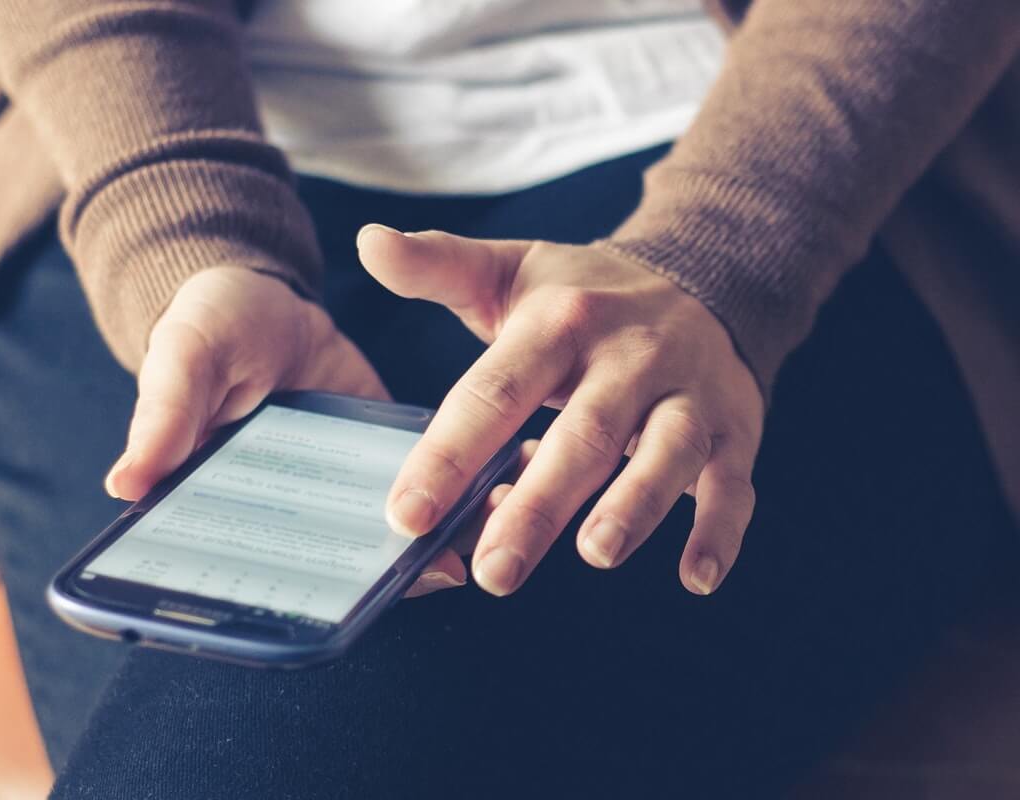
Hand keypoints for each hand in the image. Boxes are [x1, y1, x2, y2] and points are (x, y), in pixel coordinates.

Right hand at [102, 267, 466, 597]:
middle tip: (435, 571)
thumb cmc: (206, 328)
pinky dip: (460, 495)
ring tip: (481, 542)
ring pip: (386, 536)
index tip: (337, 608)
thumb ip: (164, 415)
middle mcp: (289, 511)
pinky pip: (426, 487)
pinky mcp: (386, 455)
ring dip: (432, 543)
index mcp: (226, 504)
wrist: (267, 295)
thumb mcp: (183, 357)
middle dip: (384, 578)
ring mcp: (343, 488)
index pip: (254, 569)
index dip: (291, 597)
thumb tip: (125, 483)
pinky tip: (500, 489)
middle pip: (332, 567)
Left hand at [358, 225, 764, 596]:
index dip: (448, 454)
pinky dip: (720, 530)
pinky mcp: (734, 428)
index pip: (495, 391)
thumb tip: (368, 241)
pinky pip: (732, 483)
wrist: (703, 275)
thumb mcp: (509, 271)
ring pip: (666, 453)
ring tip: (595, 554)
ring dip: (634, 505)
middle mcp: (627, 357)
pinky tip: (696, 577)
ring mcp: (686, 394)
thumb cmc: (583, 294)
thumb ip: (437, 265)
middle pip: (581, 433)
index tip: (407, 515)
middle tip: (493, 571)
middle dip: (537, 505)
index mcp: (559, 322)